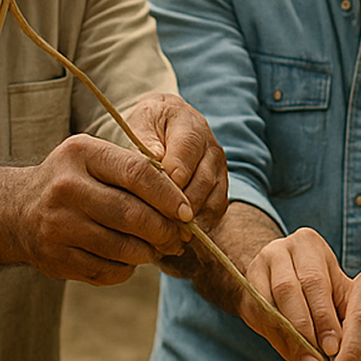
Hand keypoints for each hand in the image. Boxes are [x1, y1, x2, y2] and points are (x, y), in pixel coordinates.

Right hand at [7, 132, 200, 284]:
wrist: (16, 211)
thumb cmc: (72, 180)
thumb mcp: (94, 158)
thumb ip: (134, 170)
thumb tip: (182, 201)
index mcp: (81, 154)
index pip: (137, 173)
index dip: (169, 194)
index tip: (187, 211)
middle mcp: (66, 188)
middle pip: (132, 215)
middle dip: (165, 230)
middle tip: (180, 236)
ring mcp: (58, 226)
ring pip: (122, 248)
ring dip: (149, 252)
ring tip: (158, 248)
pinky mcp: (55, 259)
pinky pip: (106, 270)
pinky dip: (127, 268)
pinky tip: (129, 259)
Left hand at [124, 91, 228, 231]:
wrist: (165, 125)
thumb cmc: (149, 127)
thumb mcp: (140, 125)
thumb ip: (143, 142)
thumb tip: (153, 161)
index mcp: (190, 126)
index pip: (186, 152)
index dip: (172, 178)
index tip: (155, 198)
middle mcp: (211, 147)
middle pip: (202, 181)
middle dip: (180, 205)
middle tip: (158, 224)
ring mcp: (219, 169)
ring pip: (212, 199)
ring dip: (191, 219)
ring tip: (167, 234)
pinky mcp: (220, 188)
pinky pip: (216, 210)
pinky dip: (200, 225)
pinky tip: (179, 235)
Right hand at [239, 227, 351, 360]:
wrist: (279, 273)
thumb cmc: (319, 286)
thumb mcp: (336, 289)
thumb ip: (344, 312)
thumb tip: (347, 348)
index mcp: (307, 243)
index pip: (315, 281)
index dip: (324, 317)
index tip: (333, 347)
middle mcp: (279, 249)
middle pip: (289, 290)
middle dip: (306, 328)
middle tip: (320, 359)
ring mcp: (258, 266)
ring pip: (270, 304)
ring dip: (289, 338)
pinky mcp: (245, 286)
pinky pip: (258, 315)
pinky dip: (277, 339)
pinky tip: (291, 354)